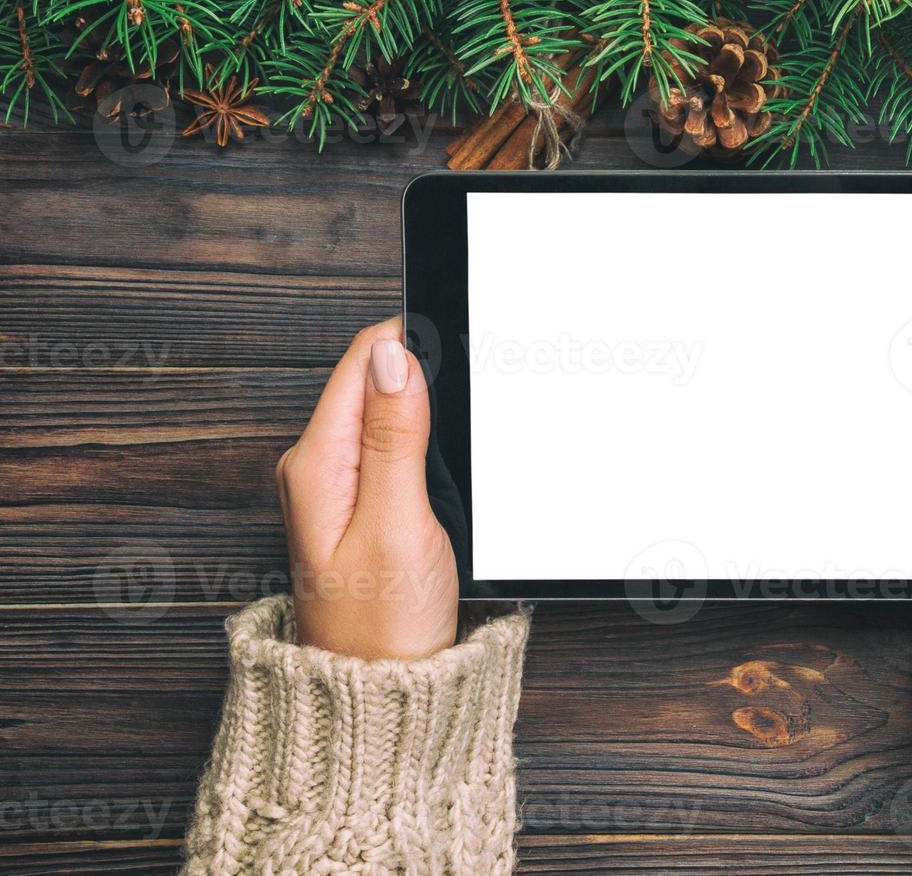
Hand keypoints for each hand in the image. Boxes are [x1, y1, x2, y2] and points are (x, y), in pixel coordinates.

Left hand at [275, 318, 458, 659]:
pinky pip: (394, 450)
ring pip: (389, 415)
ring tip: (452, 458)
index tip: (459, 354)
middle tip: (463, 423)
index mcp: (315, 462)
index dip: (415, 344)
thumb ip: (395, 436)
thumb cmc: (384, 628)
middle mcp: (317, 467)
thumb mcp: (398, 524)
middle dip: (425, 382)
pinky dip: (426, 450)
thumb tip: (394, 355)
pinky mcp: (362, 507)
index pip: (363, 360)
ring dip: (427, 418)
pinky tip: (443, 476)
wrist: (381, 698)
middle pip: (376, 382)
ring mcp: (338, 488)